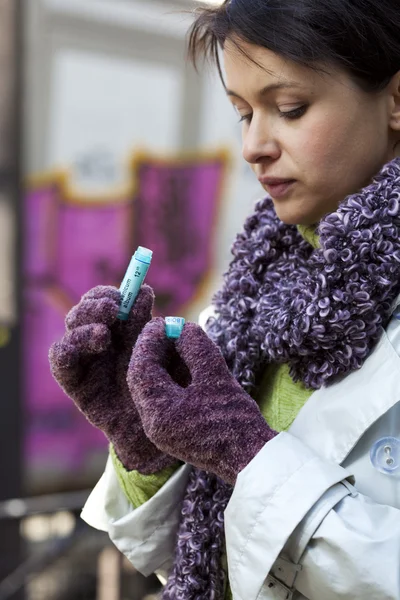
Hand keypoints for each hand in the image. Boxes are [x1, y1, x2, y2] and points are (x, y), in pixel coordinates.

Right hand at [49, 285, 177, 473]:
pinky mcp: (77, 385)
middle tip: (116, 308)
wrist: (163, 435)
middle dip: (98, 302)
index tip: (138, 292)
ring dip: (84, 321)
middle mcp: (103, 344)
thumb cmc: (170, 392)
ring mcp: (88, 363)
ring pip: (72, 328)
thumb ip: (154, 325)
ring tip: (105, 332)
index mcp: (125, 333)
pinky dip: (69, 347)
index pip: (110, 301)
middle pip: (87, 309)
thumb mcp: (168, 356)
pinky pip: (62, 362)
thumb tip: (144, 291)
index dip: (116, 292)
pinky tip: (94, 343)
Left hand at [127, 318, 275, 484]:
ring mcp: (161, 430)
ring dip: (159, 363)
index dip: (148, 342)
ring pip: (150, 388)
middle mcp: (152, 424)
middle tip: (166, 329)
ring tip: (175, 341)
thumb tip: (181, 327)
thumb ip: (196, 348)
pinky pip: (161, 398)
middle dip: (152, 351)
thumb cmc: (235, 420)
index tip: (161, 322)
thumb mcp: (216, 376)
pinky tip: (182, 362)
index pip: (141, 370)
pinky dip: (168, 377)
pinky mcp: (171, 431)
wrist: (251, 459)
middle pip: (141, 379)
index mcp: (158, 413)